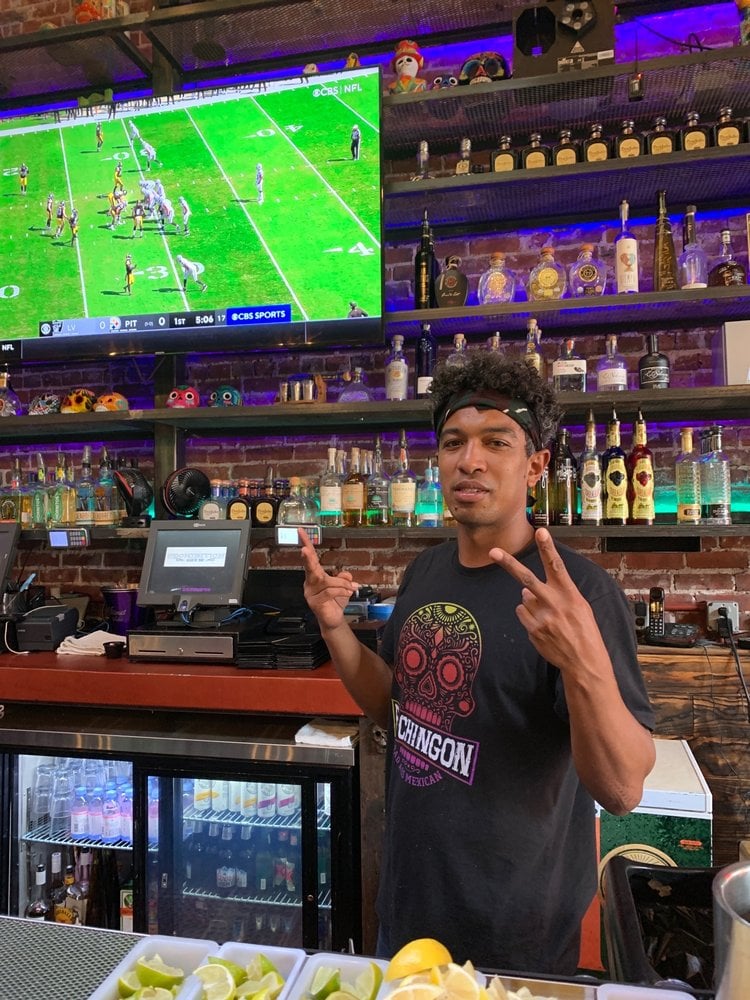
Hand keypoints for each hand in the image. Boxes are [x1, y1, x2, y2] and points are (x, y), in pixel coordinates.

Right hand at [299, 528, 359, 630]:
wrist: (334, 620)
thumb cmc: (336, 602)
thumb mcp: (343, 586)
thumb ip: (344, 577)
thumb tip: (347, 575)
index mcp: (315, 576)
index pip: (310, 558)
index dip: (306, 544)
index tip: (301, 531)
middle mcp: (310, 583)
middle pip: (310, 568)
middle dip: (308, 558)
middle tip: (304, 550)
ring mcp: (310, 594)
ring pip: (326, 581)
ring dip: (342, 584)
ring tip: (352, 588)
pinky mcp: (314, 603)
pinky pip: (330, 592)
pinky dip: (342, 591)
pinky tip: (348, 593)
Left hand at [489, 528, 606, 672]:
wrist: (584, 662)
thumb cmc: (584, 631)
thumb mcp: (580, 606)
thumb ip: (555, 593)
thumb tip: (524, 589)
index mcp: (570, 594)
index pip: (557, 566)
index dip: (548, 548)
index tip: (540, 531)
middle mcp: (554, 603)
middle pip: (527, 578)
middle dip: (509, 563)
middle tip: (493, 551)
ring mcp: (541, 618)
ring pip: (524, 599)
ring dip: (532, 604)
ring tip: (550, 618)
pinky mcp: (533, 630)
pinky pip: (522, 614)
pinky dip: (529, 617)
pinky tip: (544, 627)